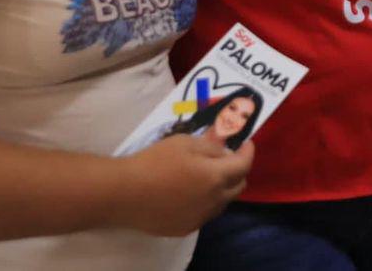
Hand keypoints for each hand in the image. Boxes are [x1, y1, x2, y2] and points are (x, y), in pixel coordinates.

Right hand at [116, 136, 254, 235]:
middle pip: (238, 187)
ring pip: (222, 202)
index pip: (244, 165)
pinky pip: (204, 214)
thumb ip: (211, 145)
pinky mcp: (184, 229)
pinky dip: (205, 201)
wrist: (123, 193)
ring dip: (222, 188)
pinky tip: (188, 193)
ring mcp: (199, 218)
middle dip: (238, 171)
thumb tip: (227, 146)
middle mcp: (213, 201)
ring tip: (205, 175)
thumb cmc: (154, 162)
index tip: (245, 143)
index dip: (248, 152)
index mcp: (216, 177)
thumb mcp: (185, 142)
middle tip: (226, 158)